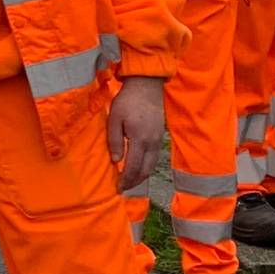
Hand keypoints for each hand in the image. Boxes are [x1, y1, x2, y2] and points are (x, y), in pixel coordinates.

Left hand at [109, 75, 166, 191]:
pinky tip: (139, 166)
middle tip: (124, 188)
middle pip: (145, 170)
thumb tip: (115, 160)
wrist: (147, 85)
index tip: (118, 187)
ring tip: (130, 181)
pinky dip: (147, 166)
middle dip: (135, 182)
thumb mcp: (114, 118)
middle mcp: (152, 143)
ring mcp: (158, 140)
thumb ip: (114, 140)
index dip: (126, 179)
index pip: (133, 167)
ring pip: (152, 165)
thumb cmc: (128, 100)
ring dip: (142, 176)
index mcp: (140, 140)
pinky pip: (155, 157)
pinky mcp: (160, 136)